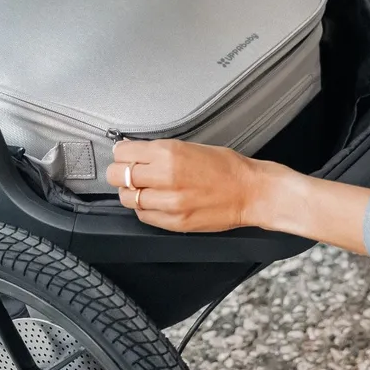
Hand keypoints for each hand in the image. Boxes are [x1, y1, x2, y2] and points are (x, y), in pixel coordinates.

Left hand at [106, 139, 274, 232]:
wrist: (251, 192)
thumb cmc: (227, 167)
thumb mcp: (190, 146)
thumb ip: (159, 151)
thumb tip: (132, 151)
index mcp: (169, 153)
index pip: (122, 153)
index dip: (121, 153)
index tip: (125, 154)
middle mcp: (165, 177)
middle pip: (118, 176)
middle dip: (121, 173)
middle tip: (130, 172)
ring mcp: (168, 202)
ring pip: (127, 198)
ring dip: (132, 192)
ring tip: (144, 188)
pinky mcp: (174, 222)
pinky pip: (143, 215)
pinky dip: (144, 208)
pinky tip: (156, 201)